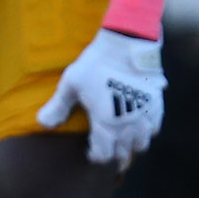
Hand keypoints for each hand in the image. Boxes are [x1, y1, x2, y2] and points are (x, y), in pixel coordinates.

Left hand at [37, 25, 166, 166]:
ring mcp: (144, 115)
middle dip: (114, 155)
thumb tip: (42, 124)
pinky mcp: (156, 103)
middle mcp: (127, 125)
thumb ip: (57, 106)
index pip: (103, 155)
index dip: (96, 156)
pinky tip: (140, 124)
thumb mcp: (71, 83)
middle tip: (107, 150)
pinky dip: (148, 131)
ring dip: (132, 145)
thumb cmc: (96, 62)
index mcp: (106, 124)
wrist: (127, 41)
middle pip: (123, 154)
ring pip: (142, 144)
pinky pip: (156, 127)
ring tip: (124, 140)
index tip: (90, 151)